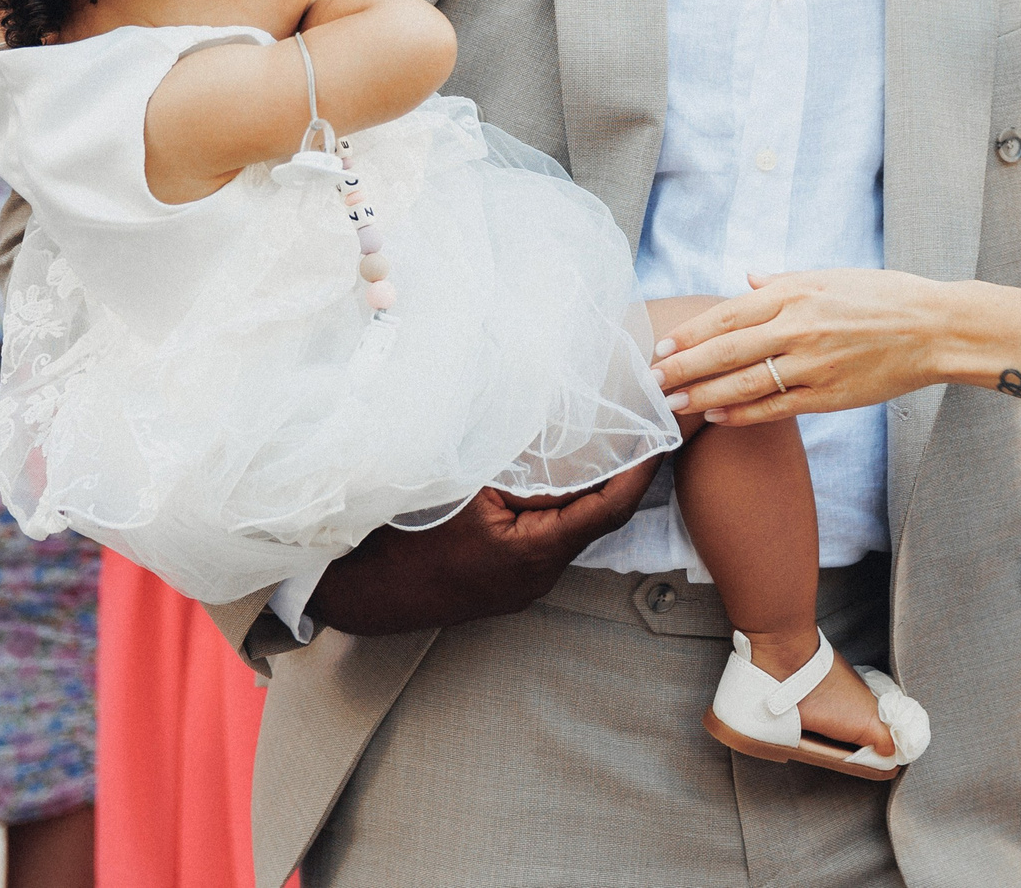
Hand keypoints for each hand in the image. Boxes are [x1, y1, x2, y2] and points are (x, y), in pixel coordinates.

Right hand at [306, 458, 661, 635]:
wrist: (360, 591)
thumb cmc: (402, 535)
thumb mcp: (463, 487)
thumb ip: (516, 465)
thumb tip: (560, 430)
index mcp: (533, 551)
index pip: (608, 510)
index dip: (640, 472)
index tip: (660, 437)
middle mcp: (538, 576)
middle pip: (596, 520)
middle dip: (620, 475)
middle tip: (639, 431)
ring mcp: (523, 585)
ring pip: (572, 531)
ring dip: (589, 492)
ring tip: (607, 445)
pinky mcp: (508, 583)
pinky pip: (549, 540)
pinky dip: (561, 509)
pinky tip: (559, 479)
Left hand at [653, 269, 959, 426]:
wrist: (935, 328)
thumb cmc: (883, 297)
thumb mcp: (831, 276)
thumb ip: (784, 282)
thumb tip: (747, 280)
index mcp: (796, 293)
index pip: (728, 314)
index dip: (690, 333)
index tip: (662, 346)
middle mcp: (800, 327)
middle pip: (727, 351)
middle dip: (684, 368)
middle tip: (650, 381)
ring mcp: (814, 364)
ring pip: (745, 384)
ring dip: (704, 396)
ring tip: (674, 404)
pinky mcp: (830, 396)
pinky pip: (776, 408)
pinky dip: (743, 414)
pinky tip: (717, 417)